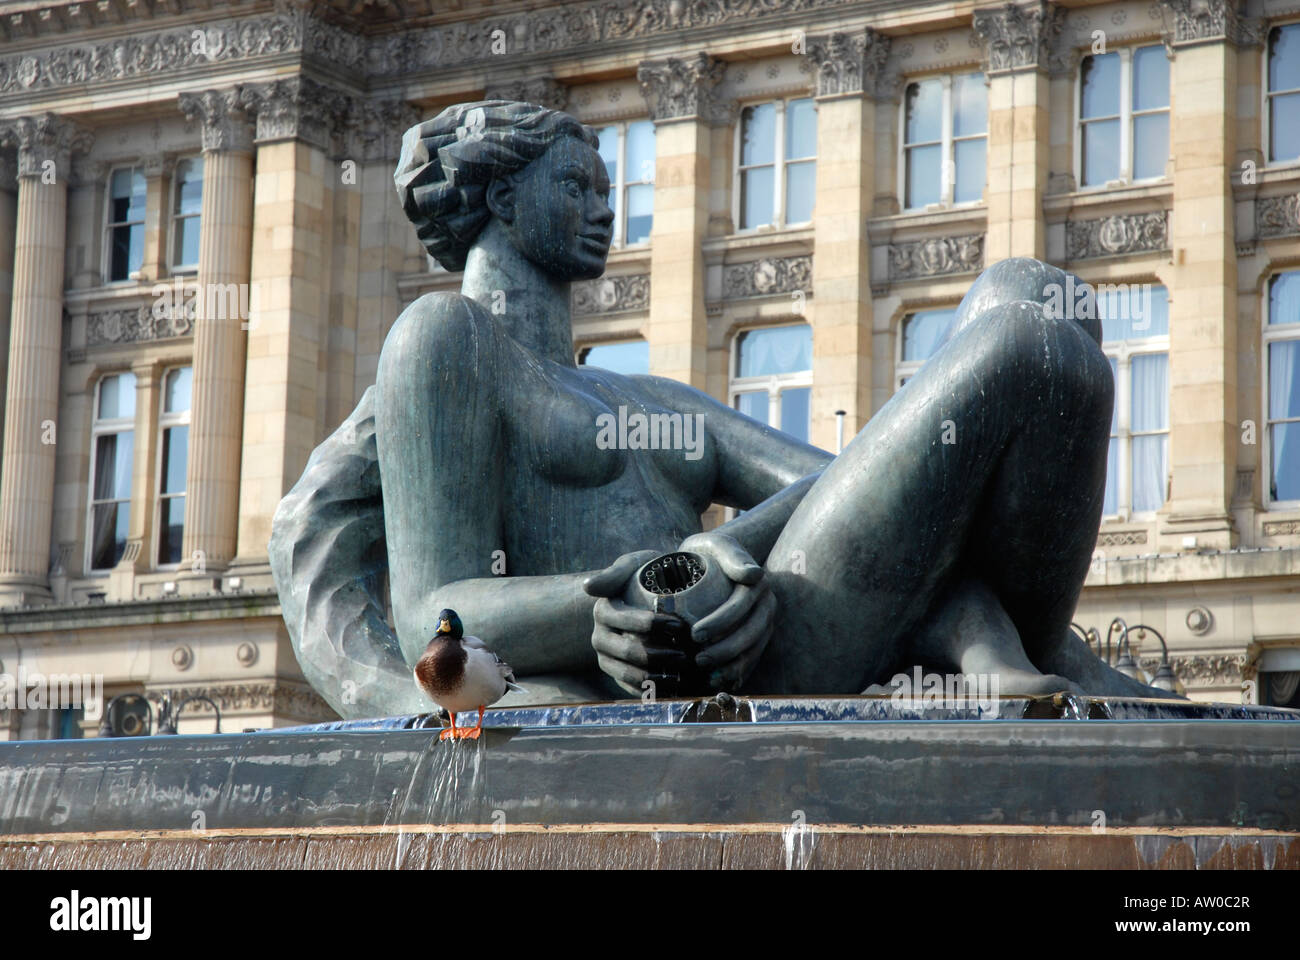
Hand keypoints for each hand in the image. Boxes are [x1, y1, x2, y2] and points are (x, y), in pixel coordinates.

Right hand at [584, 550, 686, 695]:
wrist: (643, 594)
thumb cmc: (643, 576)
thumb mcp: (631, 565)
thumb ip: (614, 573)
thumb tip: (588, 586)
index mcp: (603, 611)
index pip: (628, 621)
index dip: (654, 624)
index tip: (680, 624)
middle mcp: (600, 637)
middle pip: (629, 652)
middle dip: (659, 655)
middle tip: (684, 655)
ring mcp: (606, 658)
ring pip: (628, 674)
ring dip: (655, 678)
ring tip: (679, 675)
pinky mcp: (615, 673)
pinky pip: (630, 688)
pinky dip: (650, 691)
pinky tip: (671, 688)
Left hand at [677, 531, 775, 691]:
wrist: (714, 560)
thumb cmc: (709, 552)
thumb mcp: (716, 545)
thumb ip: (731, 555)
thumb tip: (755, 575)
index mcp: (757, 584)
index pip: (740, 606)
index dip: (720, 622)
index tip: (694, 633)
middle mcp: (767, 604)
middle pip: (750, 632)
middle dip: (725, 649)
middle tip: (698, 659)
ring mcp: (766, 623)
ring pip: (755, 649)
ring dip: (733, 666)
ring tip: (708, 676)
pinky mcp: (760, 637)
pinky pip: (753, 658)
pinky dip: (739, 674)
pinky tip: (721, 684)